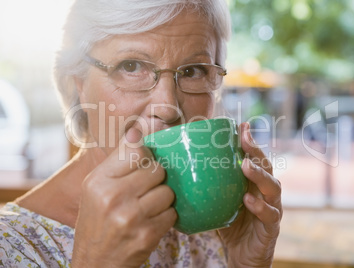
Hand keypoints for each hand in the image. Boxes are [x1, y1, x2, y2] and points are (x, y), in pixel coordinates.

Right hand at [72, 128, 176, 267]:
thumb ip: (118, 160)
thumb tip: (137, 131)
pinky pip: (172, 214)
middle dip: (156, 180)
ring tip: (147, 208)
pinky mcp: (147, 235)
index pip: (138, 150)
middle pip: (158, 170)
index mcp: (99, 180)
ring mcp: (131, 217)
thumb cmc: (97, 221)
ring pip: (168, 192)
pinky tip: (151, 222)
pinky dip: (166, 217)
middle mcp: (113, 196)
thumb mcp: (96, 187)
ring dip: (163, 200)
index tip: (144, 165)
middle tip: (144, 191)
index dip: (146, 157)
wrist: (96, 262)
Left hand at [219, 122, 281, 267]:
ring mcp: (272, 207)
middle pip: (266, 166)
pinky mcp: (272, 226)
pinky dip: (259, 206)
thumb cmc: (230, 225)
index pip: (254, 159)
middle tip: (244, 137)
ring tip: (246, 165)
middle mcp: (265, 191)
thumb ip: (209, 187)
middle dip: (256, 150)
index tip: (242, 125)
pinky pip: (269, 214)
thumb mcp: (218, 202)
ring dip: (260, 174)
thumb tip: (178, 171)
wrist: (242, 255)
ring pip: (272, 187)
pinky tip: (248, 200)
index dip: (250, 142)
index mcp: (253, 183)